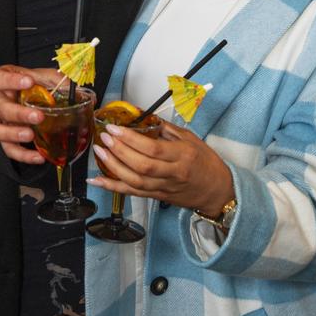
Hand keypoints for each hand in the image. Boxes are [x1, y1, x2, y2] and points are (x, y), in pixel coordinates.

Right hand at [0, 65, 62, 163]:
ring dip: (11, 134)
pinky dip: (22, 155)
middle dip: (18, 113)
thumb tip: (72, 87)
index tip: (29, 81)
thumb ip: (56, 80)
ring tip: (30, 135)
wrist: (28, 98)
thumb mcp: (44, 77)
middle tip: (37, 116)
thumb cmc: (32, 85)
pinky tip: (38, 156)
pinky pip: (8, 149)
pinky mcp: (3, 138)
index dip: (11, 80)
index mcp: (2, 81)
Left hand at [87, 119, 233, 216]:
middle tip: (105, 137)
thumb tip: (146, 117)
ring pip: (135, 181)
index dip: (131, 139)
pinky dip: (112, 187)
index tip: (116, 128)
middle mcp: (172, 173)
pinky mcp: (157, 197)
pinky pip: (132, 193)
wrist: (218, 191)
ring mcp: (163, 187)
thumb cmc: (206, 163)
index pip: (153, 148)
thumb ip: (168, 129)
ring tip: (100, 152)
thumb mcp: (191, 139)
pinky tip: (97, 180)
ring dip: (113, 167)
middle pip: (141, 165)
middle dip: (119, 151)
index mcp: (182, 156)